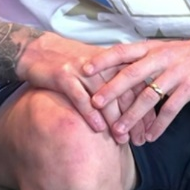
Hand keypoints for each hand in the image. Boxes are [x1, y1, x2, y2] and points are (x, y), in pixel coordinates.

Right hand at [16, 32, 149, 140]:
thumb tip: (134, 104)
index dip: (145, 108)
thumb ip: (115, 81)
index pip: (136, 86)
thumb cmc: (69, 62)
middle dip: (134, 119)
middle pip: (124, 94)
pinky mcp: (63, 76)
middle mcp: (101, 65)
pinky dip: (90, 114)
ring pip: (105, 97)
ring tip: (122, 139)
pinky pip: (80, 97)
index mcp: (112, 61)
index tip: (151, 129)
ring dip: (115, 120)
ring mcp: (82, 70)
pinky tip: (98, 129)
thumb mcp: (97, 68)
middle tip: (139, 140)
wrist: (37, 50)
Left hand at [82, 39, 189, 142]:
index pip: (122, 52)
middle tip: (93, 106)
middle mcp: (162, 58)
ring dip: (132, 117)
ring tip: (118, 133)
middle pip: (130, 74)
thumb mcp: (167, 50)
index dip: (102, 60)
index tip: (82, 71)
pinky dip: (159, 125)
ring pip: (148, 96)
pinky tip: (150, 138)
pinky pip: (170, 109)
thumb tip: (119, 71)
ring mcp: (177, 73)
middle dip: (110, 91)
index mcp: (153, 48)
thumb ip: (145, 59)